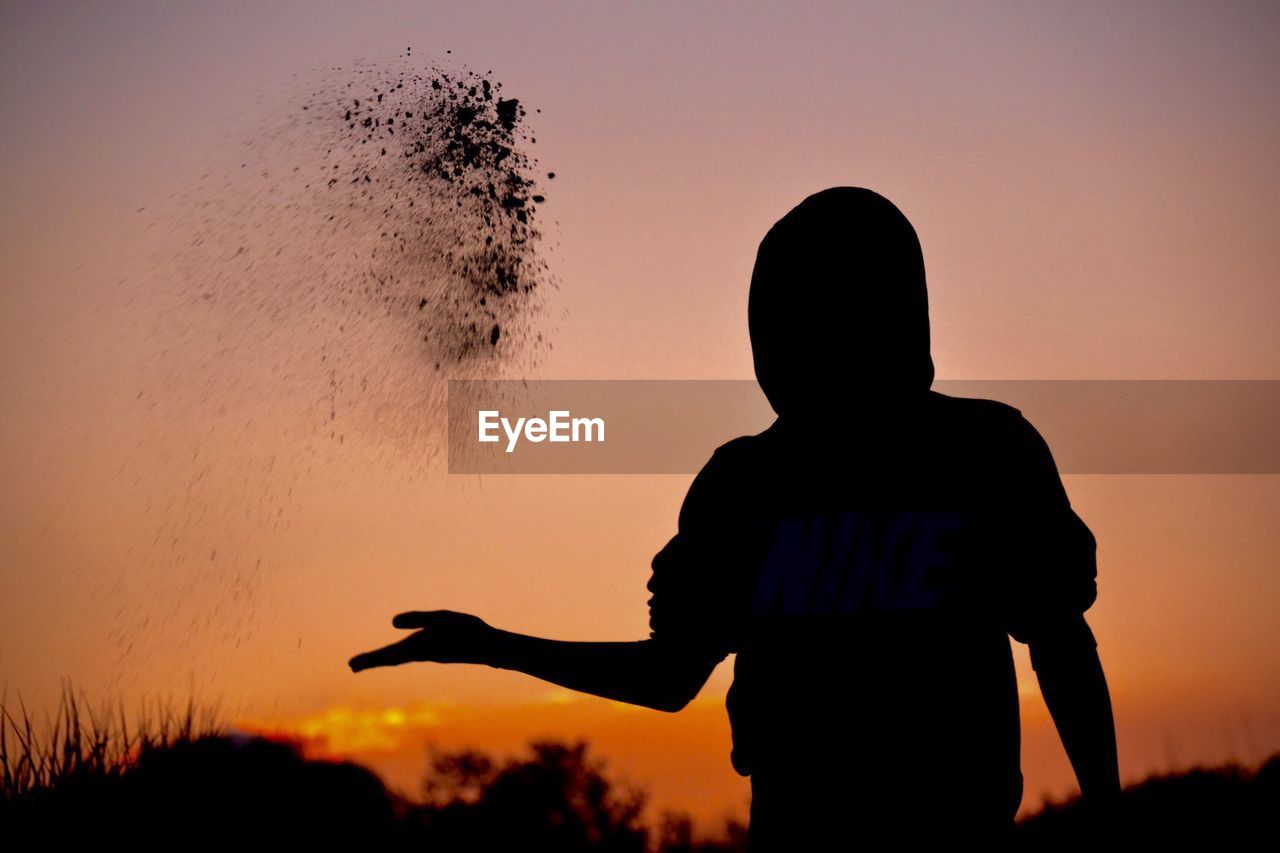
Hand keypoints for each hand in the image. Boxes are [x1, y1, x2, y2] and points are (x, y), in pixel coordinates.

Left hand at [349, 610, 496, 671]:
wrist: (493, 650)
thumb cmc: (470, 632)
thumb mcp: (443, 619)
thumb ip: (418, 618)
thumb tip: (392, 622)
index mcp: (420, 648)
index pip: (389, 654)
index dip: (370, 659)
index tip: (351, 666)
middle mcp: (422, 653)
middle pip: (392, 658)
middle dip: (372, 661)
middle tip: (352, 666)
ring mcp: (430, 653)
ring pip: (401, 657)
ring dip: (383, 658)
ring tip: (367, 661)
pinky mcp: (437, 650)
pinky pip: (411, 654)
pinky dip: (398, 655)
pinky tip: (399, 654)